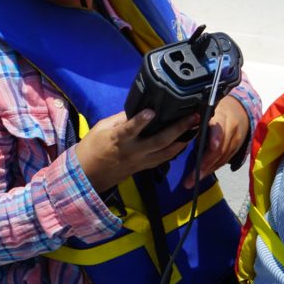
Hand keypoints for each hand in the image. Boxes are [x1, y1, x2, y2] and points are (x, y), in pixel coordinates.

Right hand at [76, 109, 199, 192]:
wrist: (87, 175)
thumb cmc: (92, 148)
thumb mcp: (101, 128)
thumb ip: (121, 119)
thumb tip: (140, 108)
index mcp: (118, 139)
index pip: (130, 129)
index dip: (141, 120)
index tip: (152, 111)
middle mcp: (132, 151)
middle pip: (158, 141)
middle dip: (177, 129)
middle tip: (193, 118)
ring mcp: (139, 161)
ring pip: (165, 153)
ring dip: (183, 141)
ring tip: (196, 129)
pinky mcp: (143, 168)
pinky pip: (162, 159)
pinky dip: (174, 151)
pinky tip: (184, 142)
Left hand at [183, 96, 249, 187]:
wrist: (239, 111)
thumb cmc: (215, 110)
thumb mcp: (206, 109)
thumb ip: (195, 119)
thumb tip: (177, 127)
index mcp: (222, 116)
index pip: (220, 127)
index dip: (216, 137)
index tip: (212, 146)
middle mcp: (231, 130)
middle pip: (219, 150)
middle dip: (205, 165)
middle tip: (191, 178)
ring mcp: (235, 141)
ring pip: (221, 158)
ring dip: (206, 171)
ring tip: (191, 181)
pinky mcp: (236, 150)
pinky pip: (223, 161)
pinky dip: (211, 169)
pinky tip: (200, 175)